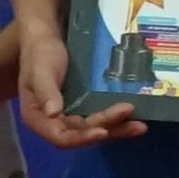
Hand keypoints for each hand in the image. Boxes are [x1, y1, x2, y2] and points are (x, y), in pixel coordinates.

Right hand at [17, 53, 138, 148]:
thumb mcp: (40, 70)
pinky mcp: (83, 108)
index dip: (81, 138)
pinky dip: (116, 119)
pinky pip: (100, 117)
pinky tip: (135, 117)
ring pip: (94, 128)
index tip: (102, 131)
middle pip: (82, 134)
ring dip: (117, 128)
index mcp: (38, 118)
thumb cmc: (38, 54)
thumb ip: (45, 91)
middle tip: (129, 115)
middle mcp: (55, 122)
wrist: (46, 39)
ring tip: (140, 125)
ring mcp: (70, 116)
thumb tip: (53, 114)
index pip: (60, 137)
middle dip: (107, 127)